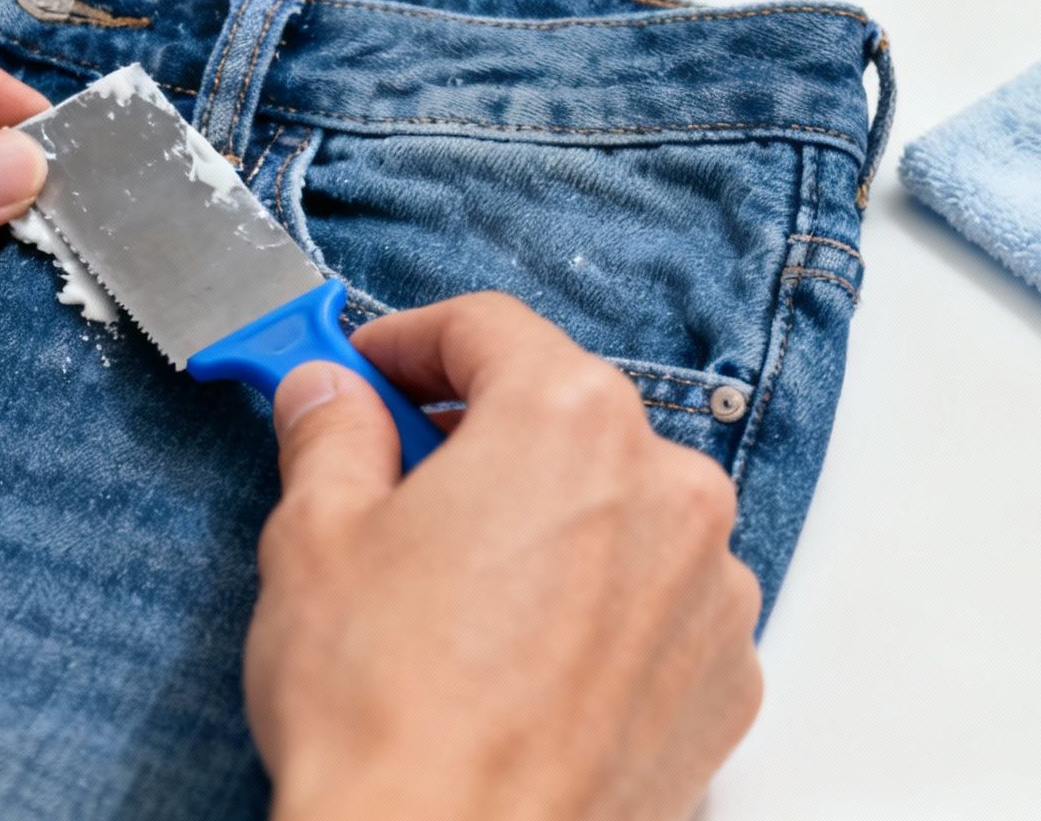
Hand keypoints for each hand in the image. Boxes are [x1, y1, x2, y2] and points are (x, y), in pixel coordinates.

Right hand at [245, 293, 763, 820]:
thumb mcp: (314, 539)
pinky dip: (601, 607)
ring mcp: (710, 590)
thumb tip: (329, 396)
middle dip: (480, 435)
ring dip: (551, 522)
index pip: (489, 330)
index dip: (410, 341)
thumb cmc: (386, 711)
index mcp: (567, 421)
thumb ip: (331, 436)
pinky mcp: (726, 680)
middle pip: (565, 416)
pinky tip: (524, 660)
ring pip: (621, 510)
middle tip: (399, 480)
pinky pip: (659, 604)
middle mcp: (667, 487)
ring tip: (461, 593)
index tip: (370, 369)